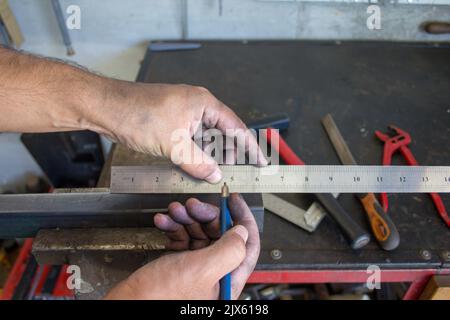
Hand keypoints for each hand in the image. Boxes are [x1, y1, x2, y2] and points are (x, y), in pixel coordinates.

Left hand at [94, 82, 266, 182]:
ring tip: (212, 175)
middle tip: (233, 174)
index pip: (236, 127)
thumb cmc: (137, 115)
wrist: (106, 108)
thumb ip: (198, 163)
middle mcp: (197, 106)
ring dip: (209, 156)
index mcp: (204, 103)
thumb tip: (215, 175)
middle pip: (222, 133)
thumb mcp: (173, 145)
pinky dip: (195, 154)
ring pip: (206, 138)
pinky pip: (191, 140)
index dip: (250, 146)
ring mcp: (184, 114)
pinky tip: (194, 168)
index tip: (261, 161)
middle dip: (228, 155)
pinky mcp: (172, 122)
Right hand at [104, 193, 259, 299]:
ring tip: (174, 211)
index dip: (243, 220)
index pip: (247, 247)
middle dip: (205, 216)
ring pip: (199, 234)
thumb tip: (243, 233)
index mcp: (228, 281)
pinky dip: (174, 228)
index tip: (234, 200)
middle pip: (220, 235)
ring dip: (186, 219)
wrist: (126, 304)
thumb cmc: (160, 298)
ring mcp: (196, 270)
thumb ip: (229, 250)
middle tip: (192, 205)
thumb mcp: (201, 270)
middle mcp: (215, 276)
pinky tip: (163, 222)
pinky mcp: (179, 265)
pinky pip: (183, 240)